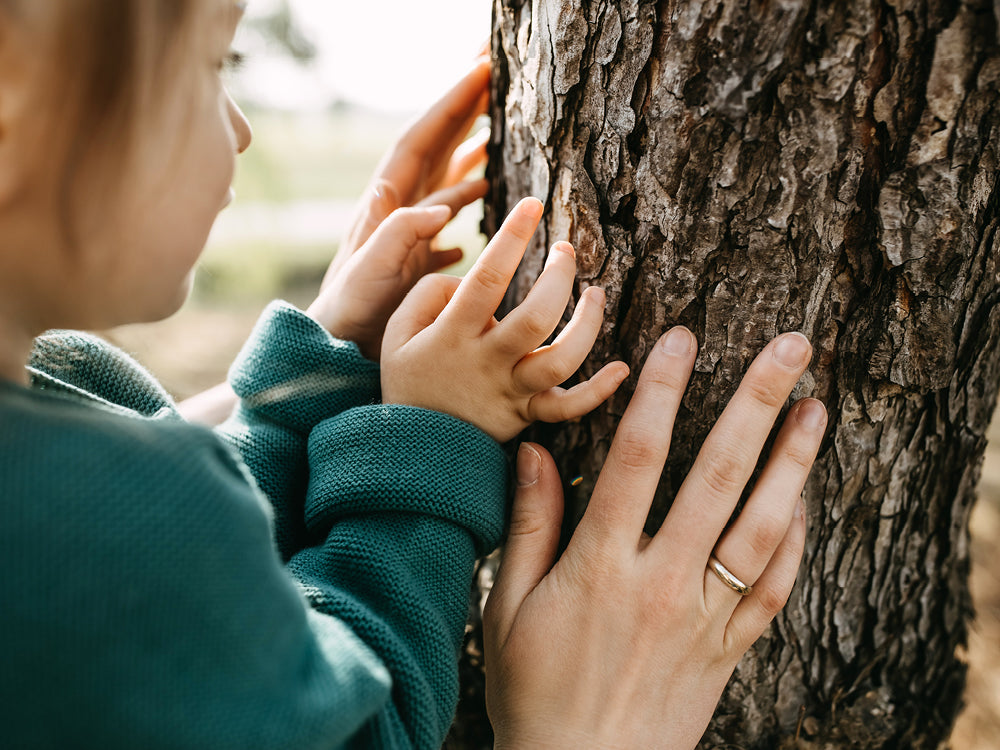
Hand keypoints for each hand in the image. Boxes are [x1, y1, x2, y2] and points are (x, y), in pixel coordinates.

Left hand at [307, 58, 490, 358]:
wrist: (336, 347)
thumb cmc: (350, 311)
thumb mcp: (371, 270)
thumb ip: (402, 233)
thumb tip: (442, 206)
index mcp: (387, 203)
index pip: (421, 139)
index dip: (451, 104)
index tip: (481, 70)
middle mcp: (398, 210)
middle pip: (435, 148)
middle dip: (462, 112)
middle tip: (493, 78)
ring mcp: (408, 234)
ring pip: (444, 182)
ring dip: (468, 156)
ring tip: (496, 136)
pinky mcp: (416, 260)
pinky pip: (446, 224)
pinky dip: (465, 209)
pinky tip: (482, 209)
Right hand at [380, 197, 629, 442]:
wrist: (410, 448)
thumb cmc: (408, 379)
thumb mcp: (397, 331)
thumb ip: (429, 294)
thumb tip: (469, 280)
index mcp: (453, 334)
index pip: (488, 278)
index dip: (512, 236)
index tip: (533, 204)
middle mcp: (487, 362)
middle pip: (536, 317)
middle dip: (559, 277)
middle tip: (566, 250)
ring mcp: (511, 391)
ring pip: (561, 360)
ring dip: (588, 325)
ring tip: (596, 294)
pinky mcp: (527, 415)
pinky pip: (567, 408)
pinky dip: (599, 392)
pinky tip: (622, 369)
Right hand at [484, 329, 826, 748]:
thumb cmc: (534, 692)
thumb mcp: (508, 607)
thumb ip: (527, 526)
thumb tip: (535, 453)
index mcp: (601, 565)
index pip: (637, 457)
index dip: (661, 391)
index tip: (681, 340)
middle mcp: (662, 581)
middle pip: (718, 475)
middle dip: (756, 403)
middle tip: (790, 349)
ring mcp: (704, 615)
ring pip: (762, 525)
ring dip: (793, 462)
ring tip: (816, 407)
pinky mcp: (730, 647)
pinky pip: (775, 586)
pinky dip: (797, 539)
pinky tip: (807, 498)